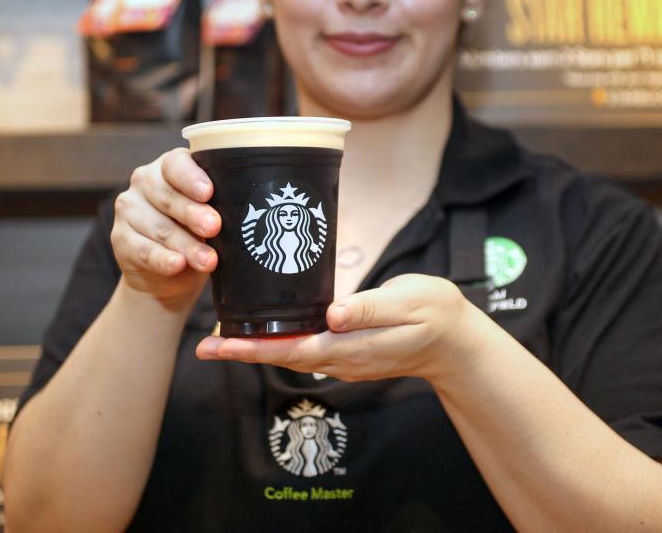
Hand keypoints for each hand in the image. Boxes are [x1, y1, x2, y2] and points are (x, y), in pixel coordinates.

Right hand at [111, 148, 219, 311]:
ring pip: (160, 227)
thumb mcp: (209, 216)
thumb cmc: (196, 232)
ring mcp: (129, 209)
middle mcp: (145, 181)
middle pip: (167, 196)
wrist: (168, 274)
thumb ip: (218, 209)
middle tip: (214, 227)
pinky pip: (143, 250)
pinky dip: (163, 260)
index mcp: (169, 167)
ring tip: (209, 260)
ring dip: (186, 245)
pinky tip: (177, 265)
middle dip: (193, 213)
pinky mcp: (120, 238)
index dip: (191, 177)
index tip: (208, 192)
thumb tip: (243, 217)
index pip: (176, 164)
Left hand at [196, 274, 483, 384]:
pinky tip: (267, 331)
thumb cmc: (435, 315)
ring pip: (291, 356)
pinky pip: (305, 350)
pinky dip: (279, 343)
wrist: (456, 342)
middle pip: (282, 357)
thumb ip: (369, 309)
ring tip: (224, 338)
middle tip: (205, 346)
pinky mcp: (348, 352)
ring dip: (258, 348)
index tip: (219, 345)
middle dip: (243, 352)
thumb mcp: (406, 302)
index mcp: (351, 346)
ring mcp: (344, 359)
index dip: (252, 348)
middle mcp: (341, 358)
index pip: (292, 350)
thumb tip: (333, 316)